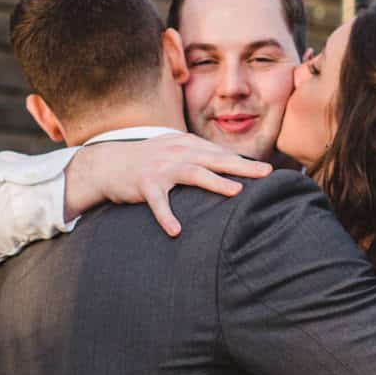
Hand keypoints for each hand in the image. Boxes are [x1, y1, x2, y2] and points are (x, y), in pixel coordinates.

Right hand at [64, 134, 273, 236]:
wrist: (107, 164)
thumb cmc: (147, 161)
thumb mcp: (173, 151)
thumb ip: (198, 156)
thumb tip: (229, 166)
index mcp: (186, 144)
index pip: (220, 152)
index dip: (243, 160)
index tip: (267, 170)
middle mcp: (176, 152)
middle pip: (215, 158)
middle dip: (242, 165)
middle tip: (266, 173)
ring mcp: (160, 167)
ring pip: (193, 173)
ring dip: (215, 182)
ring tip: (236, 192)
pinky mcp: (144, 184)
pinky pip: (158, 202)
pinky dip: (166, 216)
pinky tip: (176, 231)